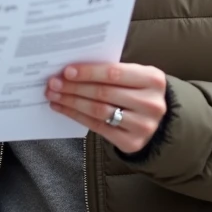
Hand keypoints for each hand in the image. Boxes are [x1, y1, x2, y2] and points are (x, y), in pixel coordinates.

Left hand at [46, 63, 167, 154]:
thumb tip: (72, 70)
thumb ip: (112, 71)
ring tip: (54, 95)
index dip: (88, 72)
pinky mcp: (132, 142)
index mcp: (153, 80)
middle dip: (74, 87)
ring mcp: (143, 125)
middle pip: (103, 93)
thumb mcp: (135, 76)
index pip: (114, 73)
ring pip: (98, 111)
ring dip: (71, 102)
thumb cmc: (139, 91)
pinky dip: (77, 116)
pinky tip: (63, 108)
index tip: (67, 71)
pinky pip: (98, 127)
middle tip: (53, 83)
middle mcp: (151, 103)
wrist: (158, 121)